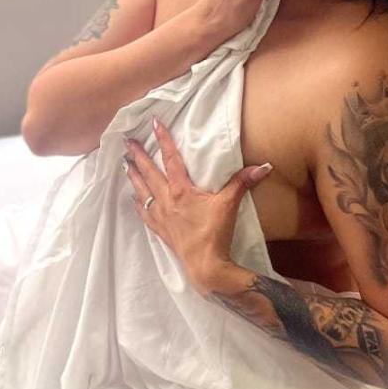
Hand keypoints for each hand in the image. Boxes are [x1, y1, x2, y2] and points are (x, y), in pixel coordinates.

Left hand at [122, 117, 272, 293]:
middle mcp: (166, 200)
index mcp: (180, 190)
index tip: (153, 123)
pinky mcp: (161, 230)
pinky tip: (133, 198)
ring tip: (124, 164)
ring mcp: (161, 216)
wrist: (205, 265)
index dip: (163, 140)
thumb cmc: (215, 233)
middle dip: (138, 155)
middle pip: (149, 173)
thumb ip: (242, 182)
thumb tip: (263, 166)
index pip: (170, 159)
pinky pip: (144, 213)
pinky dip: (138, 203)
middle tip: (126, 141)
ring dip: (133, 176)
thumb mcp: (229, 204)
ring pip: (142, 191)